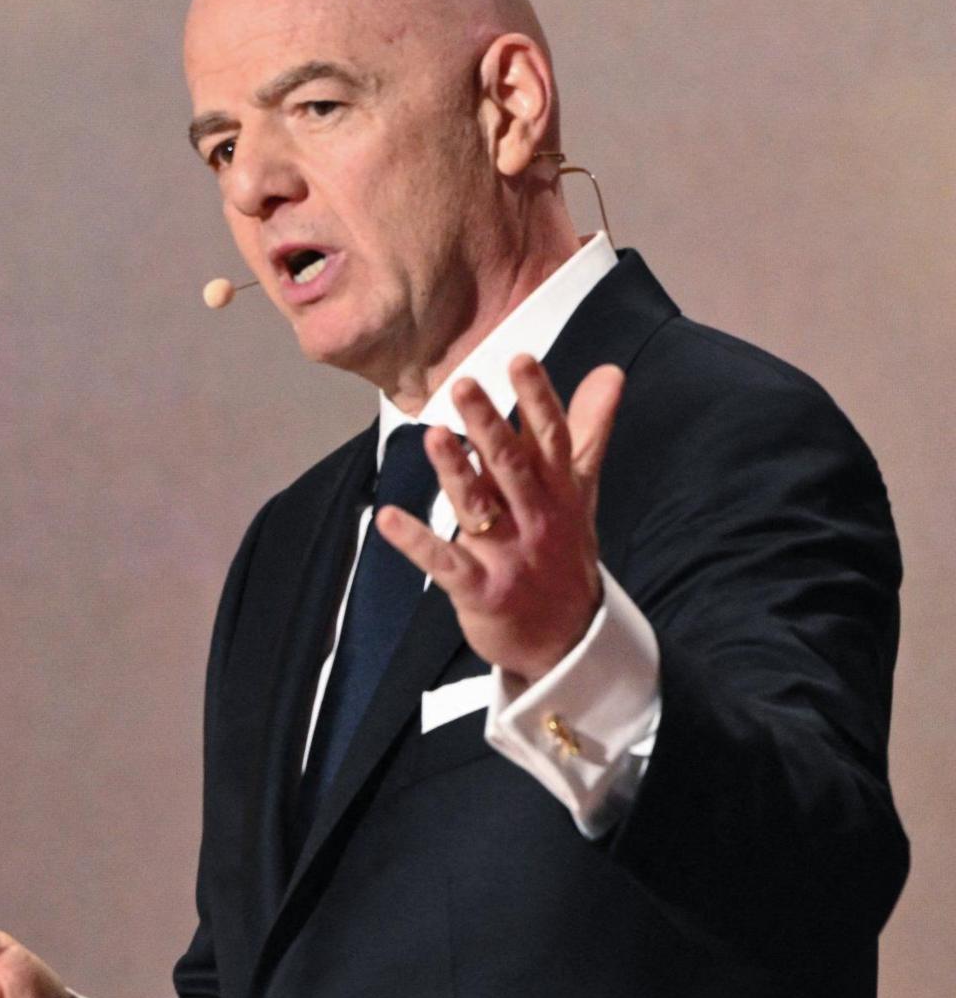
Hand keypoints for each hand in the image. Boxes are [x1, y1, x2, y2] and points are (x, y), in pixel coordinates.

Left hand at [375, 357, 623, 682]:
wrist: (567, 638)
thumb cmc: (562, 549)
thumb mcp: (579, 490)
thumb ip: (587, 429)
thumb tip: (610, 371)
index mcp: (558, 489)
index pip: (550, 437)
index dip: (537, 399)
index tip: (520, 359)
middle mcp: (536, 517)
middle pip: (511, 465)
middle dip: (489, 425)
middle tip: (463, 384)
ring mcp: (509, 554)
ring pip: (479, 506)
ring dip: (455, 472)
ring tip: (431, 436)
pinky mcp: (481, 590)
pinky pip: (446, 564)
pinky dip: (417, 542)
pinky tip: (387, 519)